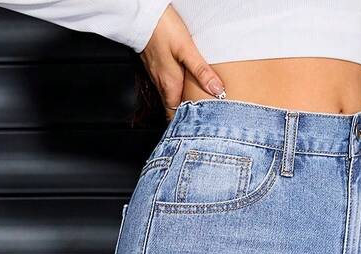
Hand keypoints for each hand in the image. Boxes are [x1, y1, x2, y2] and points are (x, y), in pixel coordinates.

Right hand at [140, 5, 225, 119]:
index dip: (186, 127)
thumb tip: (217, 90)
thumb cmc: (162, 29)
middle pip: (174, 109)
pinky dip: (178, 90)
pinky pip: (168, 86)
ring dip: (183, 104)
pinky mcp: (157, 67)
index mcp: (169, 86)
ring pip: (171, 98)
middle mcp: (161, 85)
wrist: (143, 15)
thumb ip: (201, 71)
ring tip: (199, 108)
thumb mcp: (186, 50)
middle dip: (187, 118)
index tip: (199, 133)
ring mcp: (157, 77)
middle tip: (203, 123)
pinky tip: (187, 86)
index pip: (176, 117)